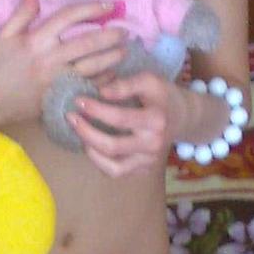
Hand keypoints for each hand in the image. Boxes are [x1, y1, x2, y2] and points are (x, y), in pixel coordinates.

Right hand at [0, 0, 126, 127]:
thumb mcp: (5, 36)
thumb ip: (22, 12)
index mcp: (36, 40)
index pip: (68, 17)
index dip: (91, 8)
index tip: (108, 4)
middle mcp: (50, 58)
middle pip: (88, 42)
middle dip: (110, 35)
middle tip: (125, 30)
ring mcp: (58, 79)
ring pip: (93, 66)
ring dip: (112, 57)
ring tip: (124, 50)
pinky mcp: (61, 96)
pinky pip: (89, 86)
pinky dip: (105, 79)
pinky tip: (114, 72)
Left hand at [65, 71, 184, 177]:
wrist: (182, 116)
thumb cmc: (161, 95)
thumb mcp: (148, 81)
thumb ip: (125, 85)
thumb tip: (100, 92)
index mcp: (156, 120)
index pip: (119, 118)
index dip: (95, 110)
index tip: (78, 100)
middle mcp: (154, 144)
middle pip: (112, 146)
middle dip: (85, 132)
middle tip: (70, 117)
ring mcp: (149, 160)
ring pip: (113, 167)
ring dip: (90, 150)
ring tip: (79, 133)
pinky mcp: (144, 169)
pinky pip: (116, 172)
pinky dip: (100, 161)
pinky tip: (91, 145)